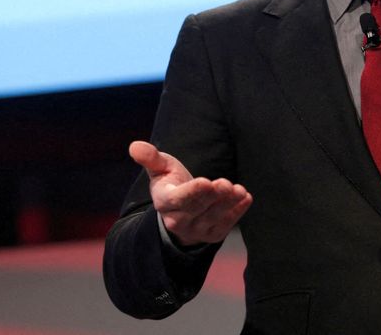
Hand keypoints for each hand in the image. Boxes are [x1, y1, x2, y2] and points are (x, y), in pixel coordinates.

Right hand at [129, 140, 251, 245]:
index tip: (206, 181)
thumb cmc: (172, 183)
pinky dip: (237, 213)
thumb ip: (151, 158)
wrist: (182, 210)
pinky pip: (226, 225)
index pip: (178, 199)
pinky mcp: (212, 235)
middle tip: (226, 184)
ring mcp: (196, 230)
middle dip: (213, 196)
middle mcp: (178, 220)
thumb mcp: (161, 169)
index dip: (192, 192)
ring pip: (214, 217)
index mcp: (164, 202)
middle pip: (198, 208)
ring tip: (239, 190)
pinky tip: (246, 198)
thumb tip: (135, 146)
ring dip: (228, 204)